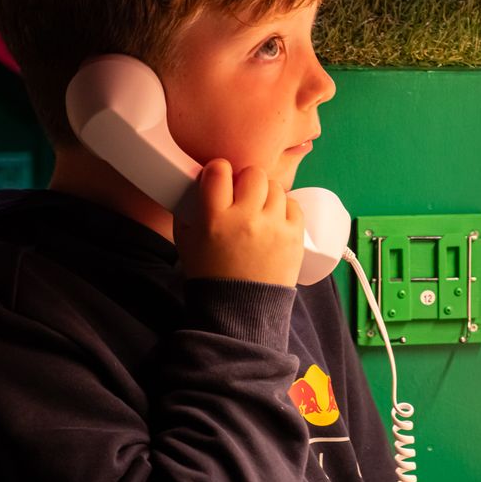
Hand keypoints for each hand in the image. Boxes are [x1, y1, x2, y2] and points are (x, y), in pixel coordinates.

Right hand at [174, 159, 304, 286]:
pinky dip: (284, 209)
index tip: (219, 178)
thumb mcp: (186, 240)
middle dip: (246, 181)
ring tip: (258, 211)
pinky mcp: (293, 237)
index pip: (219, 171)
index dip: (218, 171)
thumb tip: (200, 182)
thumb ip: (189, 209)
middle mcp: (245, 219)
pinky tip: (273, 221)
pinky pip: (293, 205)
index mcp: (214, 218)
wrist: (239, 310)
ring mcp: (273, 227)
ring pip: (275, 187)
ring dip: (265, 195)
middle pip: (253, 173)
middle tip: (242, 195)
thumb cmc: (210, 274)